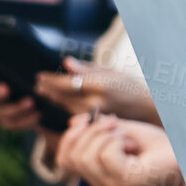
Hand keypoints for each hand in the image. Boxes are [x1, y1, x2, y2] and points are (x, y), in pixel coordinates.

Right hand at [0, 73, 42, 132]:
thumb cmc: (39, 83)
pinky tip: (38, 114)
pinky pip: (13, 126)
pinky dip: (25, 121)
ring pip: (0, 113)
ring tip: (31, 102)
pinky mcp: (10, 123)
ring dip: (16, 108)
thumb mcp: (46, 77)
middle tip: (6, 89)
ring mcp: (0, 112)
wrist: (48, 102)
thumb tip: (39, 81)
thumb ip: (41, 77)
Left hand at [35, 58, 159, 124]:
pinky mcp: (95, 123)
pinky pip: (73, 114)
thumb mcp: (112, 71)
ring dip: (53, 98)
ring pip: (65, 107)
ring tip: (43, 91)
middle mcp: (96, 101)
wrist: (148, 109)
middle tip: (38, 83)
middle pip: (63, 96)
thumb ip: (88, 68)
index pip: (67, 82)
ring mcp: (95, 114)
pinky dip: (63, 107)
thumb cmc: (130, 86)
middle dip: (48, 89)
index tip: (40, 75)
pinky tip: (57, 101)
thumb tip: (66, 63)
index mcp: (101, 84)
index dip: (51, 79)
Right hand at [53, 113, 181, 185]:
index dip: (72, 136)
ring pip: (86, 156)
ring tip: (127, 138)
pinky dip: (117, 141)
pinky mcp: (124, 182)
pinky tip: (133, 146)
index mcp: (97, 175)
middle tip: (116, 126)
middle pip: (71, 156)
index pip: (64, 159)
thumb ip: (98, 128)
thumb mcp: (123, 131)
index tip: (95, 122)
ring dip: (106, 136)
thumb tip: (73, 122)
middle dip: (91, 132)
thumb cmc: (158, 148)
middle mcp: (100, 185)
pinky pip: (105, 156)